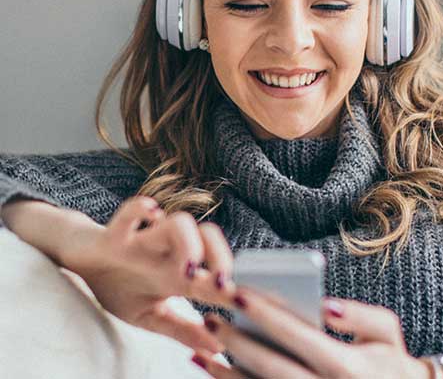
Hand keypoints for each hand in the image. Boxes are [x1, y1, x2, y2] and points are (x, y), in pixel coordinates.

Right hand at [63, 196, 236, 354]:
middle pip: (209, 234)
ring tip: (187, 269)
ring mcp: (145, 241)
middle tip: (221, 283)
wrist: (78, 265)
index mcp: (180, 272)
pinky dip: (140, 210)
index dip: (235, 287)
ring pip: (178, 222)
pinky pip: (128, 212)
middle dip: (221, 255)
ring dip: (188, 243)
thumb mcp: (151, 316)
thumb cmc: (119, 287)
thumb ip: (182, 330)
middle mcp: (169, 252)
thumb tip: (217, 347)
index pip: (216, 274)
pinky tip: (152, 215)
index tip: (249, 303)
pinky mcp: (115, 235)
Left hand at [189, 287, 433, 378]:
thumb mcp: (387, 332)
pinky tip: (211, 367)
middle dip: (238, 340)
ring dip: (226, 368)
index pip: (300, 336)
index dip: (268, 315)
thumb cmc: (391, 363)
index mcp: (347, 367)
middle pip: (272, 366)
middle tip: (211, 315)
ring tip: (204, 342)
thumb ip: (360, 315)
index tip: (239, 292)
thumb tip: (324, 305)